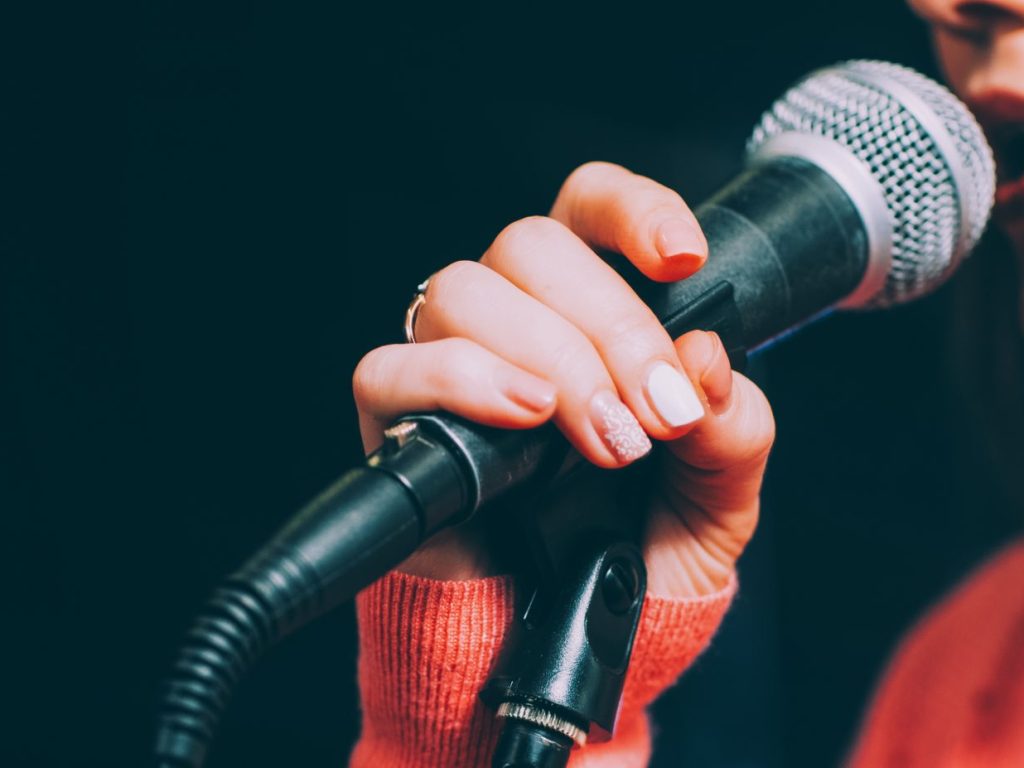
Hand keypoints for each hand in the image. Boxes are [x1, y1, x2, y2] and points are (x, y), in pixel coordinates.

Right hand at [352, 162, 774, 596]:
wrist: (583, 632)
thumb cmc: (640, 549)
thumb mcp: (720, 494)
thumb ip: (733, 430)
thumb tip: (704, 363)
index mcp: (590, 309)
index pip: (589, 208)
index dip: (631, 209)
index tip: (682, 259)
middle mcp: (516, 320)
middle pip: (530, 244)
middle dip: (610, 327)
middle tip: (655, 413)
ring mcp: (450, 361)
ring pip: (464, 291)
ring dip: (547, 358)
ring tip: (600, 438)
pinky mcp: (398, 419)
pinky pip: (392, 367)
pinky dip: (460, 381)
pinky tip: (522, 418)